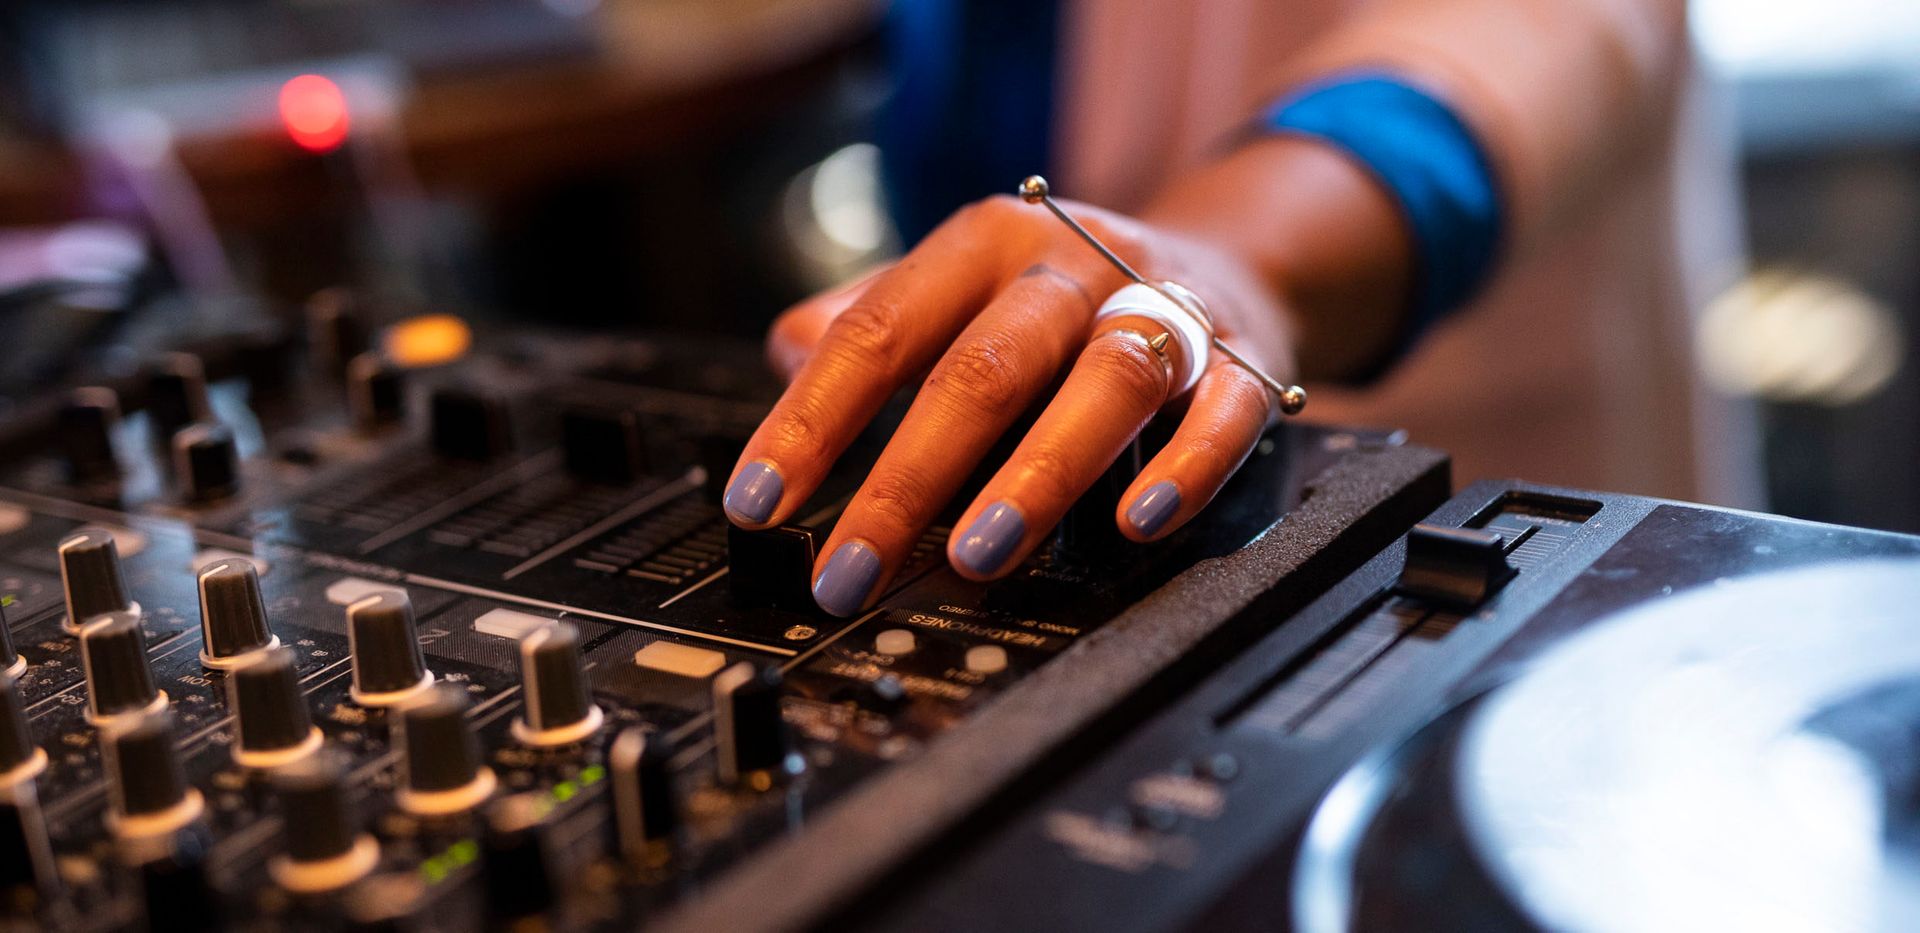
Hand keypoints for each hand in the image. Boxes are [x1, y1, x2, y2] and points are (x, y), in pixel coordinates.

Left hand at [725, 193, 1297, 614]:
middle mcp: (1072, 264)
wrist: (1227, 259)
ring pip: (1106, 381)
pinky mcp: (1243, 359)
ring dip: (1039, 473)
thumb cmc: (1062, 297)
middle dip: (908, 479)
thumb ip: (872, 319)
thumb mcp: (960, 286)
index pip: (880, 328)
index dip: (813, 418)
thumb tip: (783, 353)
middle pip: (984, 366)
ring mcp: (1163, 307)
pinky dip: (1184, 466)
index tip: (759, 502)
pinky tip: (1137, 522)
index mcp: (984, 243)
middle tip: (851, 571)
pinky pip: (1222, 410)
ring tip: (977, 555)